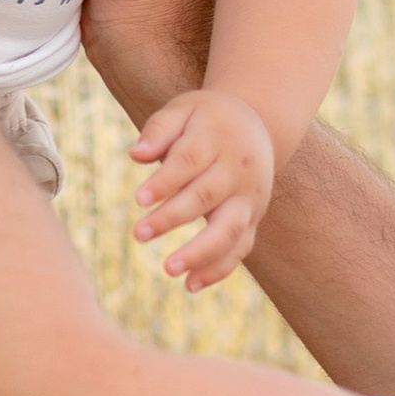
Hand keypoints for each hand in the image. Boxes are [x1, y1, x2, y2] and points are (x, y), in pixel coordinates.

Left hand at [132, 86, 275, 291]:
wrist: (258, 123)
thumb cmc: (207, 119)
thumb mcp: (184, 109)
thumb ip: (159, 129)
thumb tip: (136, 155)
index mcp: (217, 139)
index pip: (189, 161)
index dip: (165, 181)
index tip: (139, 199)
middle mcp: (237, 171)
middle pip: (206, 196)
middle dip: (173, 217)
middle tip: (139, 234)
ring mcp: (249, 198)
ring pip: (229, 228)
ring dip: (201, 252)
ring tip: (169, 269)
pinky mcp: (253, 219)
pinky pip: (240, 248)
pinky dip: (219, 269)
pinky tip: (190, 286)